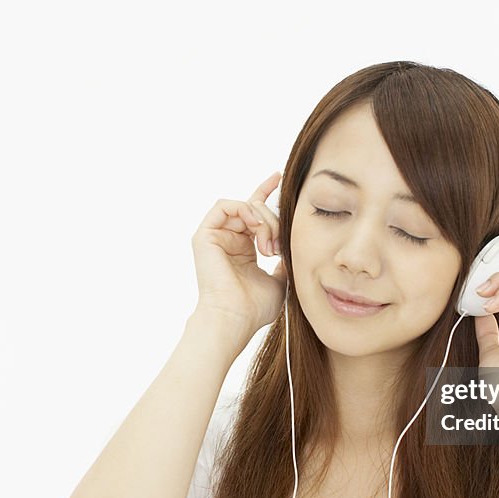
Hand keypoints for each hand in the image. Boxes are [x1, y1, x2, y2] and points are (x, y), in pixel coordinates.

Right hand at [190, 171, 286, 341]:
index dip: (266, 194)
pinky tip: (256, 229)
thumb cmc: (255, 307)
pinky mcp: (204, 235)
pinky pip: (225, 205)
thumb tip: (294, 249)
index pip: (254, 214)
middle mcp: (228, 240)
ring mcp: (215, 237)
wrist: (235, 318)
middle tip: (279, 247)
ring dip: (263, 220)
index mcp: (243, 250)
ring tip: (269, 244)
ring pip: (245, 206)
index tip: (280, 179)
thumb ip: (285, 261)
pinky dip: (245, 211)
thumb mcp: (280, 280)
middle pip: (255, 208)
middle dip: (274, 221)